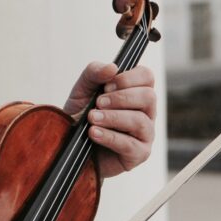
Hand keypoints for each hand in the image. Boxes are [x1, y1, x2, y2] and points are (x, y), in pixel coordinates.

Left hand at [63, 62, 155, 177]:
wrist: (72, 146)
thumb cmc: (82, 116)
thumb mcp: (82, 90)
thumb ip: (94, 73)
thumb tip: (112, 67)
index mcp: (137, 92)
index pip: (146, 76)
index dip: (127, 78)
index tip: (106, 86)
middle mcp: (146, 111)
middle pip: (148, 96)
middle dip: (121, 98)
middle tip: (98, 103)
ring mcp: (145, 133)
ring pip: (140, 120)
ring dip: (113, 117)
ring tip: (92, 118)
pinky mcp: (139, 153)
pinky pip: (130, 144)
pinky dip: (109, 137)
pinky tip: (94, 133)